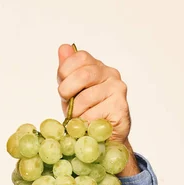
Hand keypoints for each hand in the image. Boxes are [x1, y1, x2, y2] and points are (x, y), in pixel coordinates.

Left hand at [57, 45, 139, 176]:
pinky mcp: (120, 108)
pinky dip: (85, 123)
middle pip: (83, 74)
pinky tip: (89, 125)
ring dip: (76, 113)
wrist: (103, 136)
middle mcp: (110, 74)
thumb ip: (66, 72)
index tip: (63, 88)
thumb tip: (63, 48)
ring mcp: (118, 90)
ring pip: (86, 98)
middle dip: (67, 91)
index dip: (65, 72)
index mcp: (97, 66)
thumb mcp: (71, 92)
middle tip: (66, 103)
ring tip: (79, 118)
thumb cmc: (87, 112)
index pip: (79, 57)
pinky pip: (93, 115)